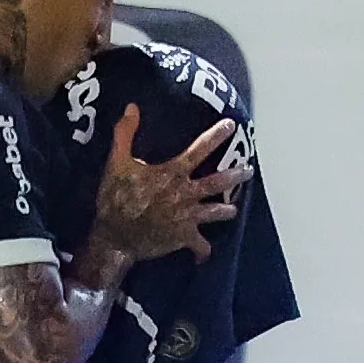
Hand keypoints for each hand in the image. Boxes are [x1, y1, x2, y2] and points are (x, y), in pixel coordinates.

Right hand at [88, 103, 244, 267]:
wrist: (115, 237)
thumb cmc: (115, 199)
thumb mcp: (117, 163)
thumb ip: (125, 134)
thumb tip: (132, 108)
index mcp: (173, 174)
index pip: (200, 150)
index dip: (217, 135)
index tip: (231, 125)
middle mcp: (185, 194)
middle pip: (218, 182)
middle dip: (236, 175)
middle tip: (248, 170)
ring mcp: (187, 217)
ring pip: (216, 212)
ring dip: (227, 210)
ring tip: (234, 209)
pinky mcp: (183, 238)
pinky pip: (200, 245)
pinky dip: (203, 251)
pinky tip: (204, 255)